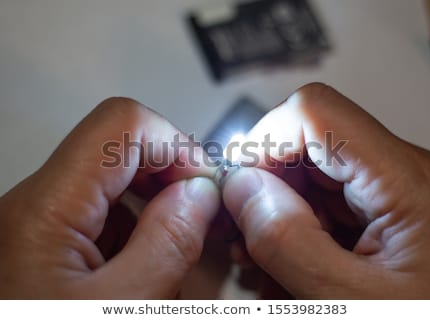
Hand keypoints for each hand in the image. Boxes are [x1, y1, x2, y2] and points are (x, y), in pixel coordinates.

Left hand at [0, 98, 219, 298]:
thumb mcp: (124, 309)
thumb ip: (167, 242)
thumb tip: (200, 193)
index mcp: (45, 210)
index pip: (122, 124)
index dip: (174, 143)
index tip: (206, 184)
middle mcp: (34, 203)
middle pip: (118, 145)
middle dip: (171, 173)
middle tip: (203, 213)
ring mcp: (40, 220)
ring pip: (114, 178)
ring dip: (158, 201)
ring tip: (181, 242)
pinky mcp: (47, 238)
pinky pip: (103, 210)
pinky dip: (138, 224)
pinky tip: (149, 259)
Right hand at [223, 83, 429, 298]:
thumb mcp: (352, 300)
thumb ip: (289, 241)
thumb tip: (241, 187)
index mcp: (409, 183)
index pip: (316, 113)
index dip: (264, 140)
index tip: (236, 183)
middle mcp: (406, 176)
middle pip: (308, 147)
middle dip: (265, 189)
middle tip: (243, 236)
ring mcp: (396, 194)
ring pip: (312, 179)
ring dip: (278, 218)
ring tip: (265, 265)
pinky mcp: (388, 214)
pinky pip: (328, 206)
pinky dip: (300, 234)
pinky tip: (291, 269)